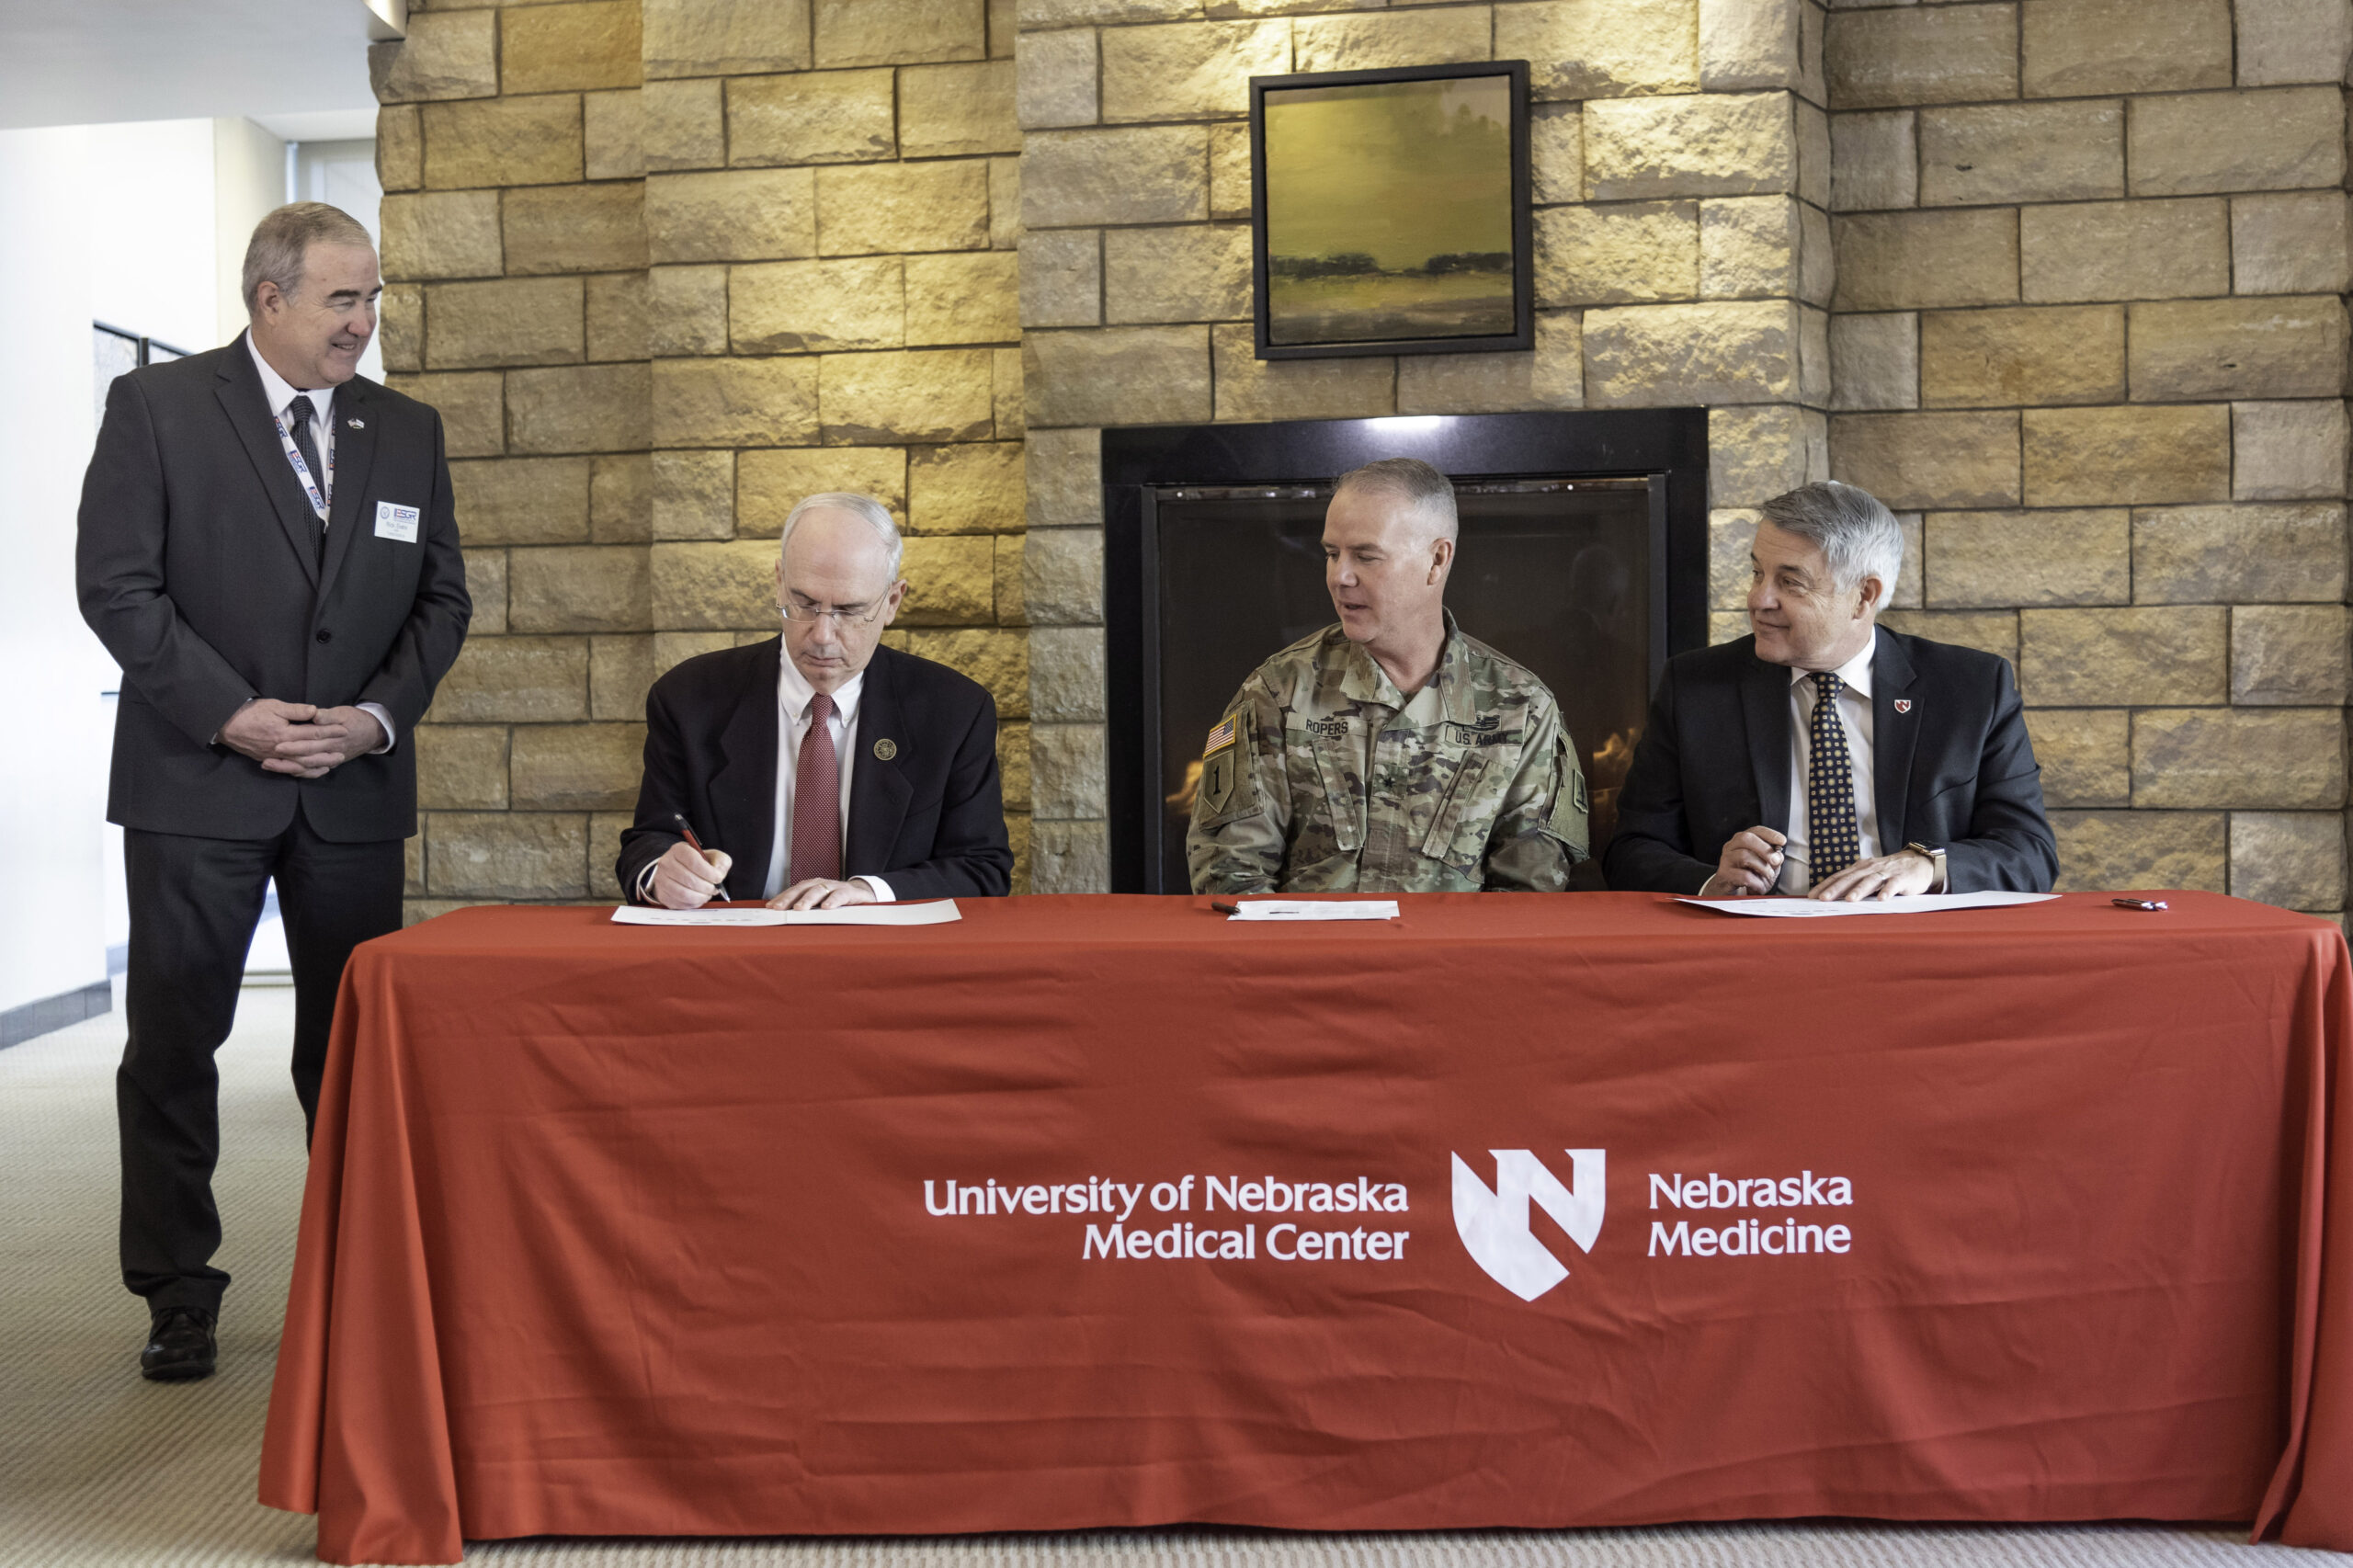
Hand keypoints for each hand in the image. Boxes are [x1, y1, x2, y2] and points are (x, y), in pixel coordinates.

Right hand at [219, 699, 376, 778]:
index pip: (313, 733)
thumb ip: (295, 710)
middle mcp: (282, 748)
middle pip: (310, 752)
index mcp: (284, 733)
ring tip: (334, 763)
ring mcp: (275, 757)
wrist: (225, 725)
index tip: (344, 729)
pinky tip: (313, 770)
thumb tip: (315, 711)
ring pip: (302, 764)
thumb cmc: (249, 713)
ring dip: (319, 764)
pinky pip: (290, 770)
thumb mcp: (273, 706)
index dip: (330, 732)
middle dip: (328, 750)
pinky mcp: (269, 760)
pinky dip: (303, 771)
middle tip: (344, 750)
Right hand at [651, 843, 731, 908]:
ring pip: (684, 894)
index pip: (693, 862)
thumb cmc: (697, 863)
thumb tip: (719, 873)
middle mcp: (667, 863)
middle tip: (714, 889)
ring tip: (707, 894)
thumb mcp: (712, 856)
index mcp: (679, 850)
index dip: (709, 873)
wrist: (679, 870)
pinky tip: (699, 898)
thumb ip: (720, 861)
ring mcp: (662, 880)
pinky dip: (693, 903)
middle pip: (689, 879)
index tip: (718, 878)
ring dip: (701, 897)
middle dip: (707, 887)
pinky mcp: (662, 894)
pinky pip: (680, 904)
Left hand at [767, 877, 873, 911]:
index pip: (793, 891)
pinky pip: (839, 895)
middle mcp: (820, 884)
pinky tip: (826, 908)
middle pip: (801, 889)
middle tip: (778, 908)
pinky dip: (833, 901)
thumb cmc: (836, 902)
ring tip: (799, 909)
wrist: (862, 895)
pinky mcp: (848, 892)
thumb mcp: (819, 905)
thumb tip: (785, 921)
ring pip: (818, 890)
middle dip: (789, 898)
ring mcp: (834, 887)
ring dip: (808, 899)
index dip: (781, 898)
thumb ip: (806, 910)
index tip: (770, 907)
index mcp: (811, 887)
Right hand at [1700, 827, 1786, 896]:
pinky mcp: (1724, 874)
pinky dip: (1756, 882)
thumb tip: (1778, 855)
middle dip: (1764, 849)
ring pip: (1744, 856)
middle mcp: (1731, 847)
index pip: (1755, 831)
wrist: (1733, 894)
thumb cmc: (1750, 876)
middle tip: (1776, 860)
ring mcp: (1726, 860)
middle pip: (1746, 839)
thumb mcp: (1766, 866)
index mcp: (1742, 841)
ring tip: (1768, 875)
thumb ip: (1773, 858)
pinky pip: (1743, 876)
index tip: (1782, 841)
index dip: (1770, 834)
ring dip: (1762, 867)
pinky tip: (1758, 886)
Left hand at [1808, 849, 1936, 901]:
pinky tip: (1881, 900)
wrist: (1918, 863)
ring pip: (1870, 881)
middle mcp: (1870, 869)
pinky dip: (1887, 892)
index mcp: (1860, 869)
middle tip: (1823, 899)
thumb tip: (1833, 898)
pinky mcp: (1902, 878)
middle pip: (1850, 878)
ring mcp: (1886, 873)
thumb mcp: (1870, 875)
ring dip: (1859, 890)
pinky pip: (1893, 885)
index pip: (1839, 876)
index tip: (1811, 896)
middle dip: (1836, 889)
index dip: (1825, 885)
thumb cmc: (1890, 873)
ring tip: (1849, 900)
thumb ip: (1855, 884)